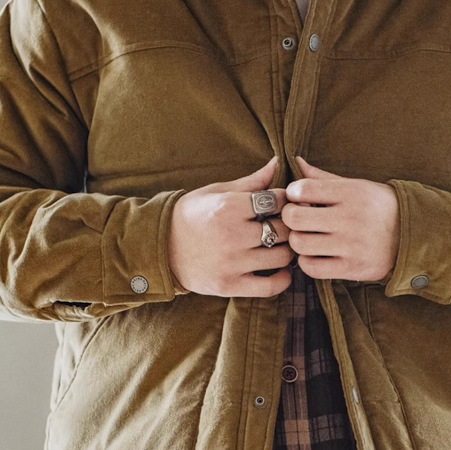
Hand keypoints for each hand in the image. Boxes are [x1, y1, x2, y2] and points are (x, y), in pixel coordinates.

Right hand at [166, 157, 294, 296]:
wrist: (160, 248)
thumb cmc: (191, 215)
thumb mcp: (216, 192)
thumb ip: (250, 182)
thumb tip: (277, 163)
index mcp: (228, 207)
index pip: (278, 201)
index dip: (285, 201)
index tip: (282, 205)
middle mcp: (231, 235)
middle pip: (284, 229)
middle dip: (289, 226)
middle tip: (286, 226)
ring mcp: (231, 263)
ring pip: (282, 256)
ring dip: (287, 250)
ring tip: (281, 246)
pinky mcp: (230, 285)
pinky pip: (271, 286)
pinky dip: (282, 279)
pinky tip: (280, 270)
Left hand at [282, 157, 399, 280]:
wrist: (414, 237)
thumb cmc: (380, 207)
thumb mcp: (357, 186)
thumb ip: (323, 178)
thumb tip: (295, 162)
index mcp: (351, 193)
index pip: (303, 189)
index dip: (293, 193)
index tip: (298, 197)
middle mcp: (351, 218)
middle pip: (295, 218)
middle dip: (290, 217)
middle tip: (298, 219)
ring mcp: (351, 245)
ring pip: (300, 244)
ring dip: (297, 241)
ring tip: (306, 237)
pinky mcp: (352, 268)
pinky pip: (312, 267)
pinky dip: (307, 261)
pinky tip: (315, 254)